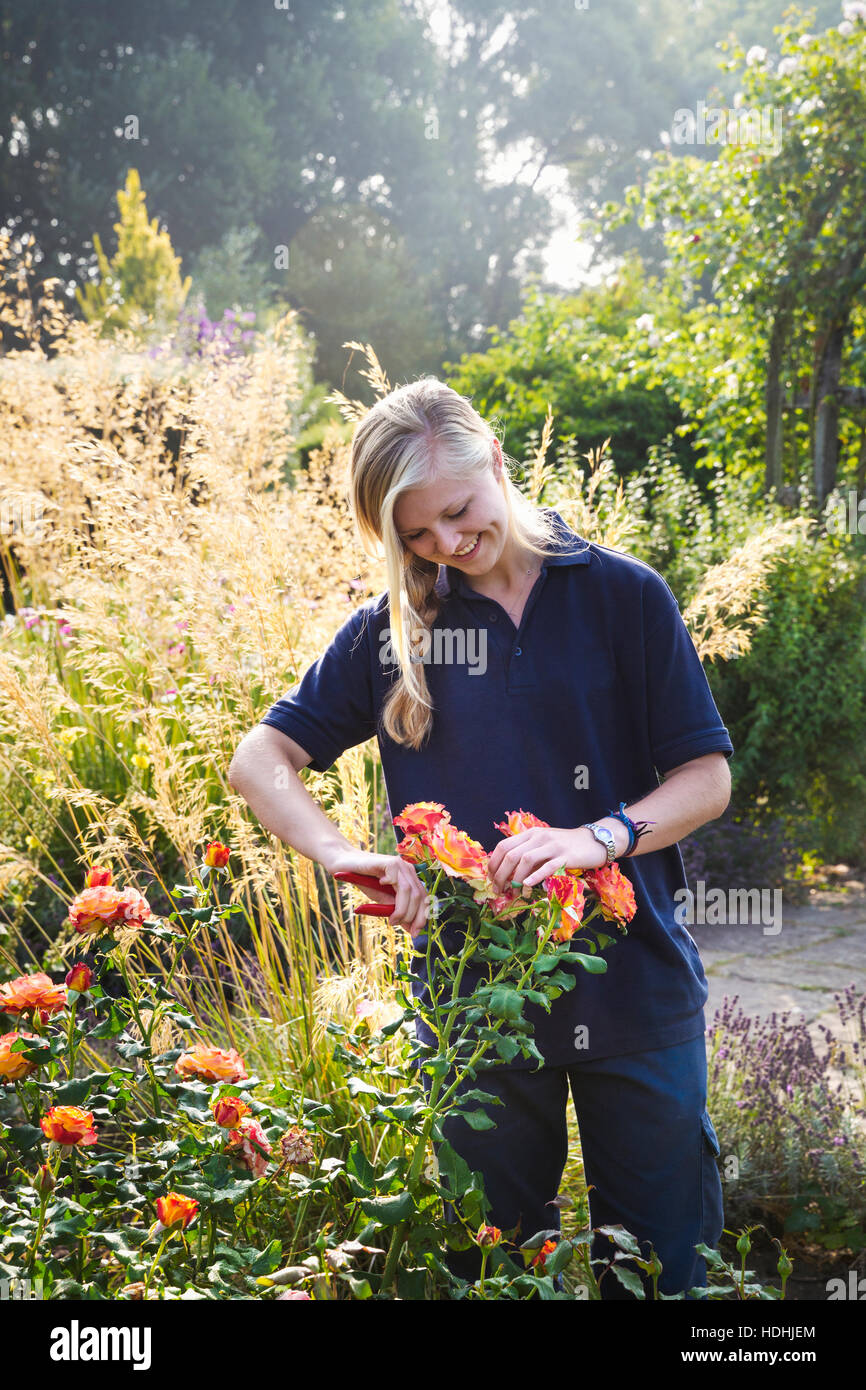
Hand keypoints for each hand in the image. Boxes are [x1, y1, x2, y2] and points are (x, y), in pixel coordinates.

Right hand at [324, 848, 429, 940]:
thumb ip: (397, 910)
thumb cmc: (364, 881)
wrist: (345, 864)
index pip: (424, 899)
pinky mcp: (390, 862)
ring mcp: (400, 864)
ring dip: (403, 910)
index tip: (414, 932)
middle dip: (414, 917)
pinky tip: (382, 893)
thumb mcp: (383, 900)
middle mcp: (408, 870)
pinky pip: (397, 881)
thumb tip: (411, 928)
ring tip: (392, 919)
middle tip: (402, 927)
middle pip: (420, 896)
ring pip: (410, 892)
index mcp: (410, 878)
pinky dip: (393, 894)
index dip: (422, 917)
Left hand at [486, 826, 609, 894]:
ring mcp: (552, 846)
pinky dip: (535, 876)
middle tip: (498, 890)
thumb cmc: (565, 846)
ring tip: (513, 894)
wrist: (593, 841)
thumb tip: (506, 874)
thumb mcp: (543, 846)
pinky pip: (548, 866)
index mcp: (530, 834)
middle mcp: (539, 837)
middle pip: (511, 855)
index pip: (503, 846)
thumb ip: (527, 855)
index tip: (491, 879)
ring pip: (526, 860)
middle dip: (501, 875)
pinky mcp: (566, 856)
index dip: (494, 863)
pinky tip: (527, 886)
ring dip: (515, 879)